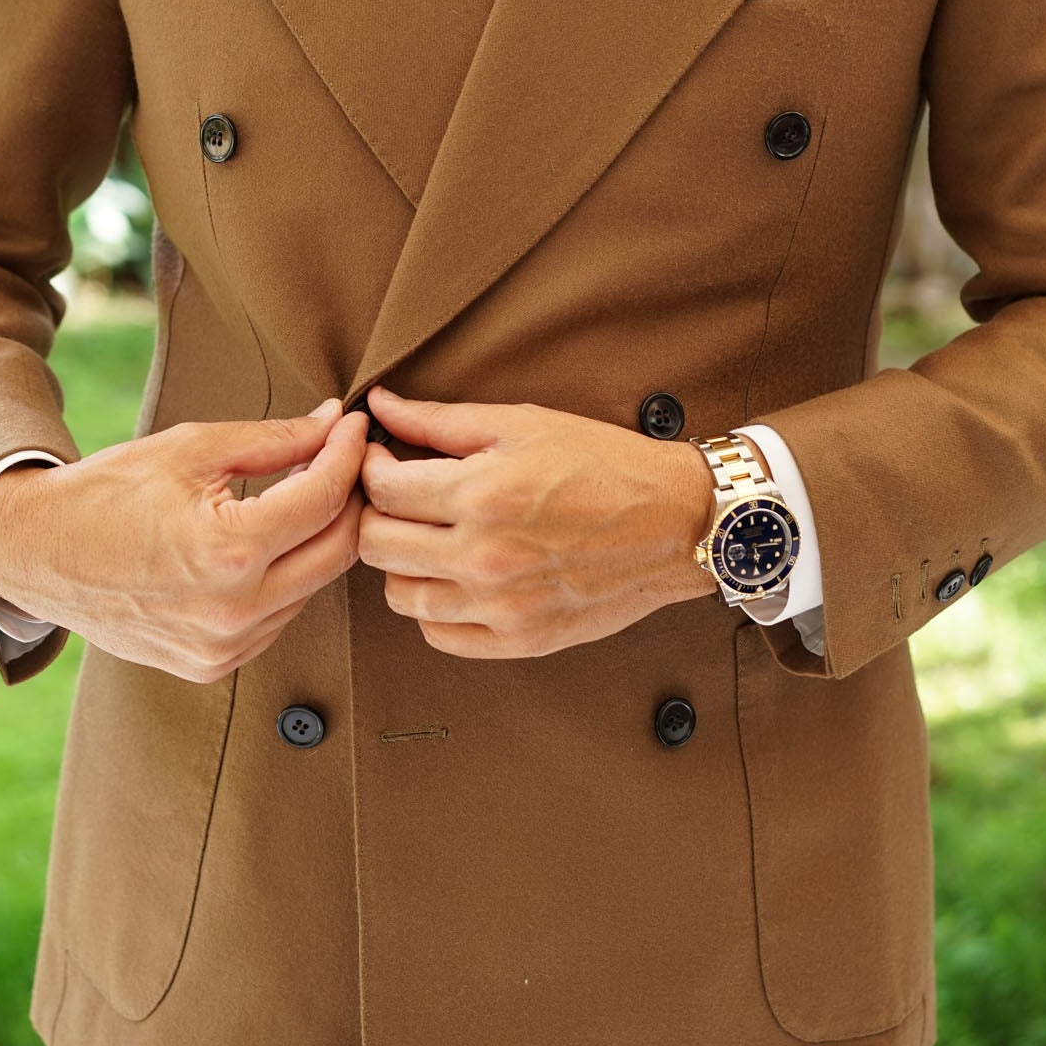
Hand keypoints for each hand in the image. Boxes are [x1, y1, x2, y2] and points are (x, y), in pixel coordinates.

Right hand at [0, 401, 369, 681]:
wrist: (38, 553)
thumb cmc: (109, 492)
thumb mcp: (193, 448)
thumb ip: (275, 439)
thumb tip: (333, 422)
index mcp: (230, 551)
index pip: (325, 498)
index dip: (348, 454)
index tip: (355, 427)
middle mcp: (234, 611)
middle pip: (338, 550)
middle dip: (351, 498)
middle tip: (345, 459)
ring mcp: (224, 647)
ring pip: (313, 587)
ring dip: (320, 539)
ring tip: (306, 493)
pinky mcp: (213, 665)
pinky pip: (280, 618)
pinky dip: (288, 577)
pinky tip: (271, 543)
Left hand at [357, 385, 717, 658]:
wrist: (675, 522)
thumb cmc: (603, 464)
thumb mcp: (523, 424)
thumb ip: (441, 420)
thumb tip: (380, 405)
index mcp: (482, 493)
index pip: (381, 489)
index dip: (370, 466)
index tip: (382, 457)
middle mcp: (485, 556)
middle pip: (377, 545)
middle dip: (376, 513)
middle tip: (398, 496)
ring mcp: (501, 605)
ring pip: (400, 596)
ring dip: (401, 563)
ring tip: (428, 536)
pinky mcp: (520, 639)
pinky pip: (440, 634)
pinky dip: (434, 607)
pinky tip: (453, 576)